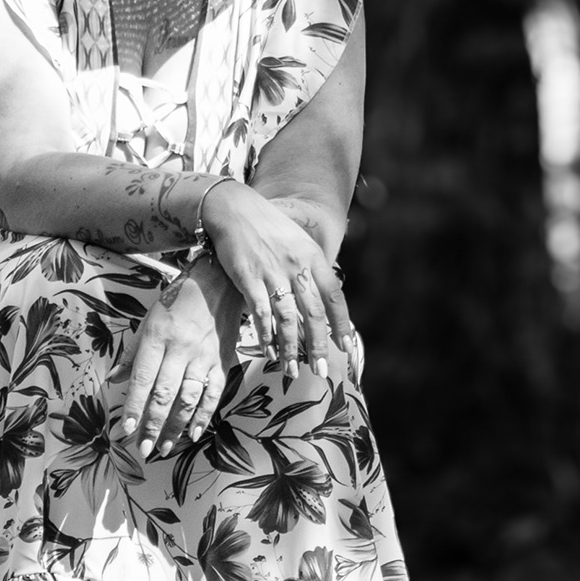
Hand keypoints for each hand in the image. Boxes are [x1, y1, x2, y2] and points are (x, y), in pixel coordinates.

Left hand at [117, 268, 234, 459]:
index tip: (125, 429)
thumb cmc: (178, 300)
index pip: (143, 378)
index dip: (134, 406)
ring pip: (188, 398)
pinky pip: (213, 393)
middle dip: (153, 425)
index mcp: (158, 336)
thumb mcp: (149, 319)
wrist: (219, 282)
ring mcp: (204, 356)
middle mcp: (181, 348)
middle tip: (144, 448)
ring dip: (176, 426)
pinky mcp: (222, 362)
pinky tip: (193, 433)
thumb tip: (115, 379)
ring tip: (165, 447)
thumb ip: (132, 352)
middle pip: (165, 393)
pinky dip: (204, 415)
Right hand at [194, 182, 353, 383]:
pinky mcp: (248, 278)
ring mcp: (272, 273)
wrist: (234, 209)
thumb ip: (311, 270)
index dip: (341, 325)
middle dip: (318, 347)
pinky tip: (269, 353)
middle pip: (313, 314)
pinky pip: (261, 313)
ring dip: (291, 349)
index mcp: (313, 257)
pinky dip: (265, 336)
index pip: (334, 297)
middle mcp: (296, 266)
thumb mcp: (298, 243)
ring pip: (287, 319)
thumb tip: (324, 301)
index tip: (345, 348)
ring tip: (292, 371)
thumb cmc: (268, 229)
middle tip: (321, 371)